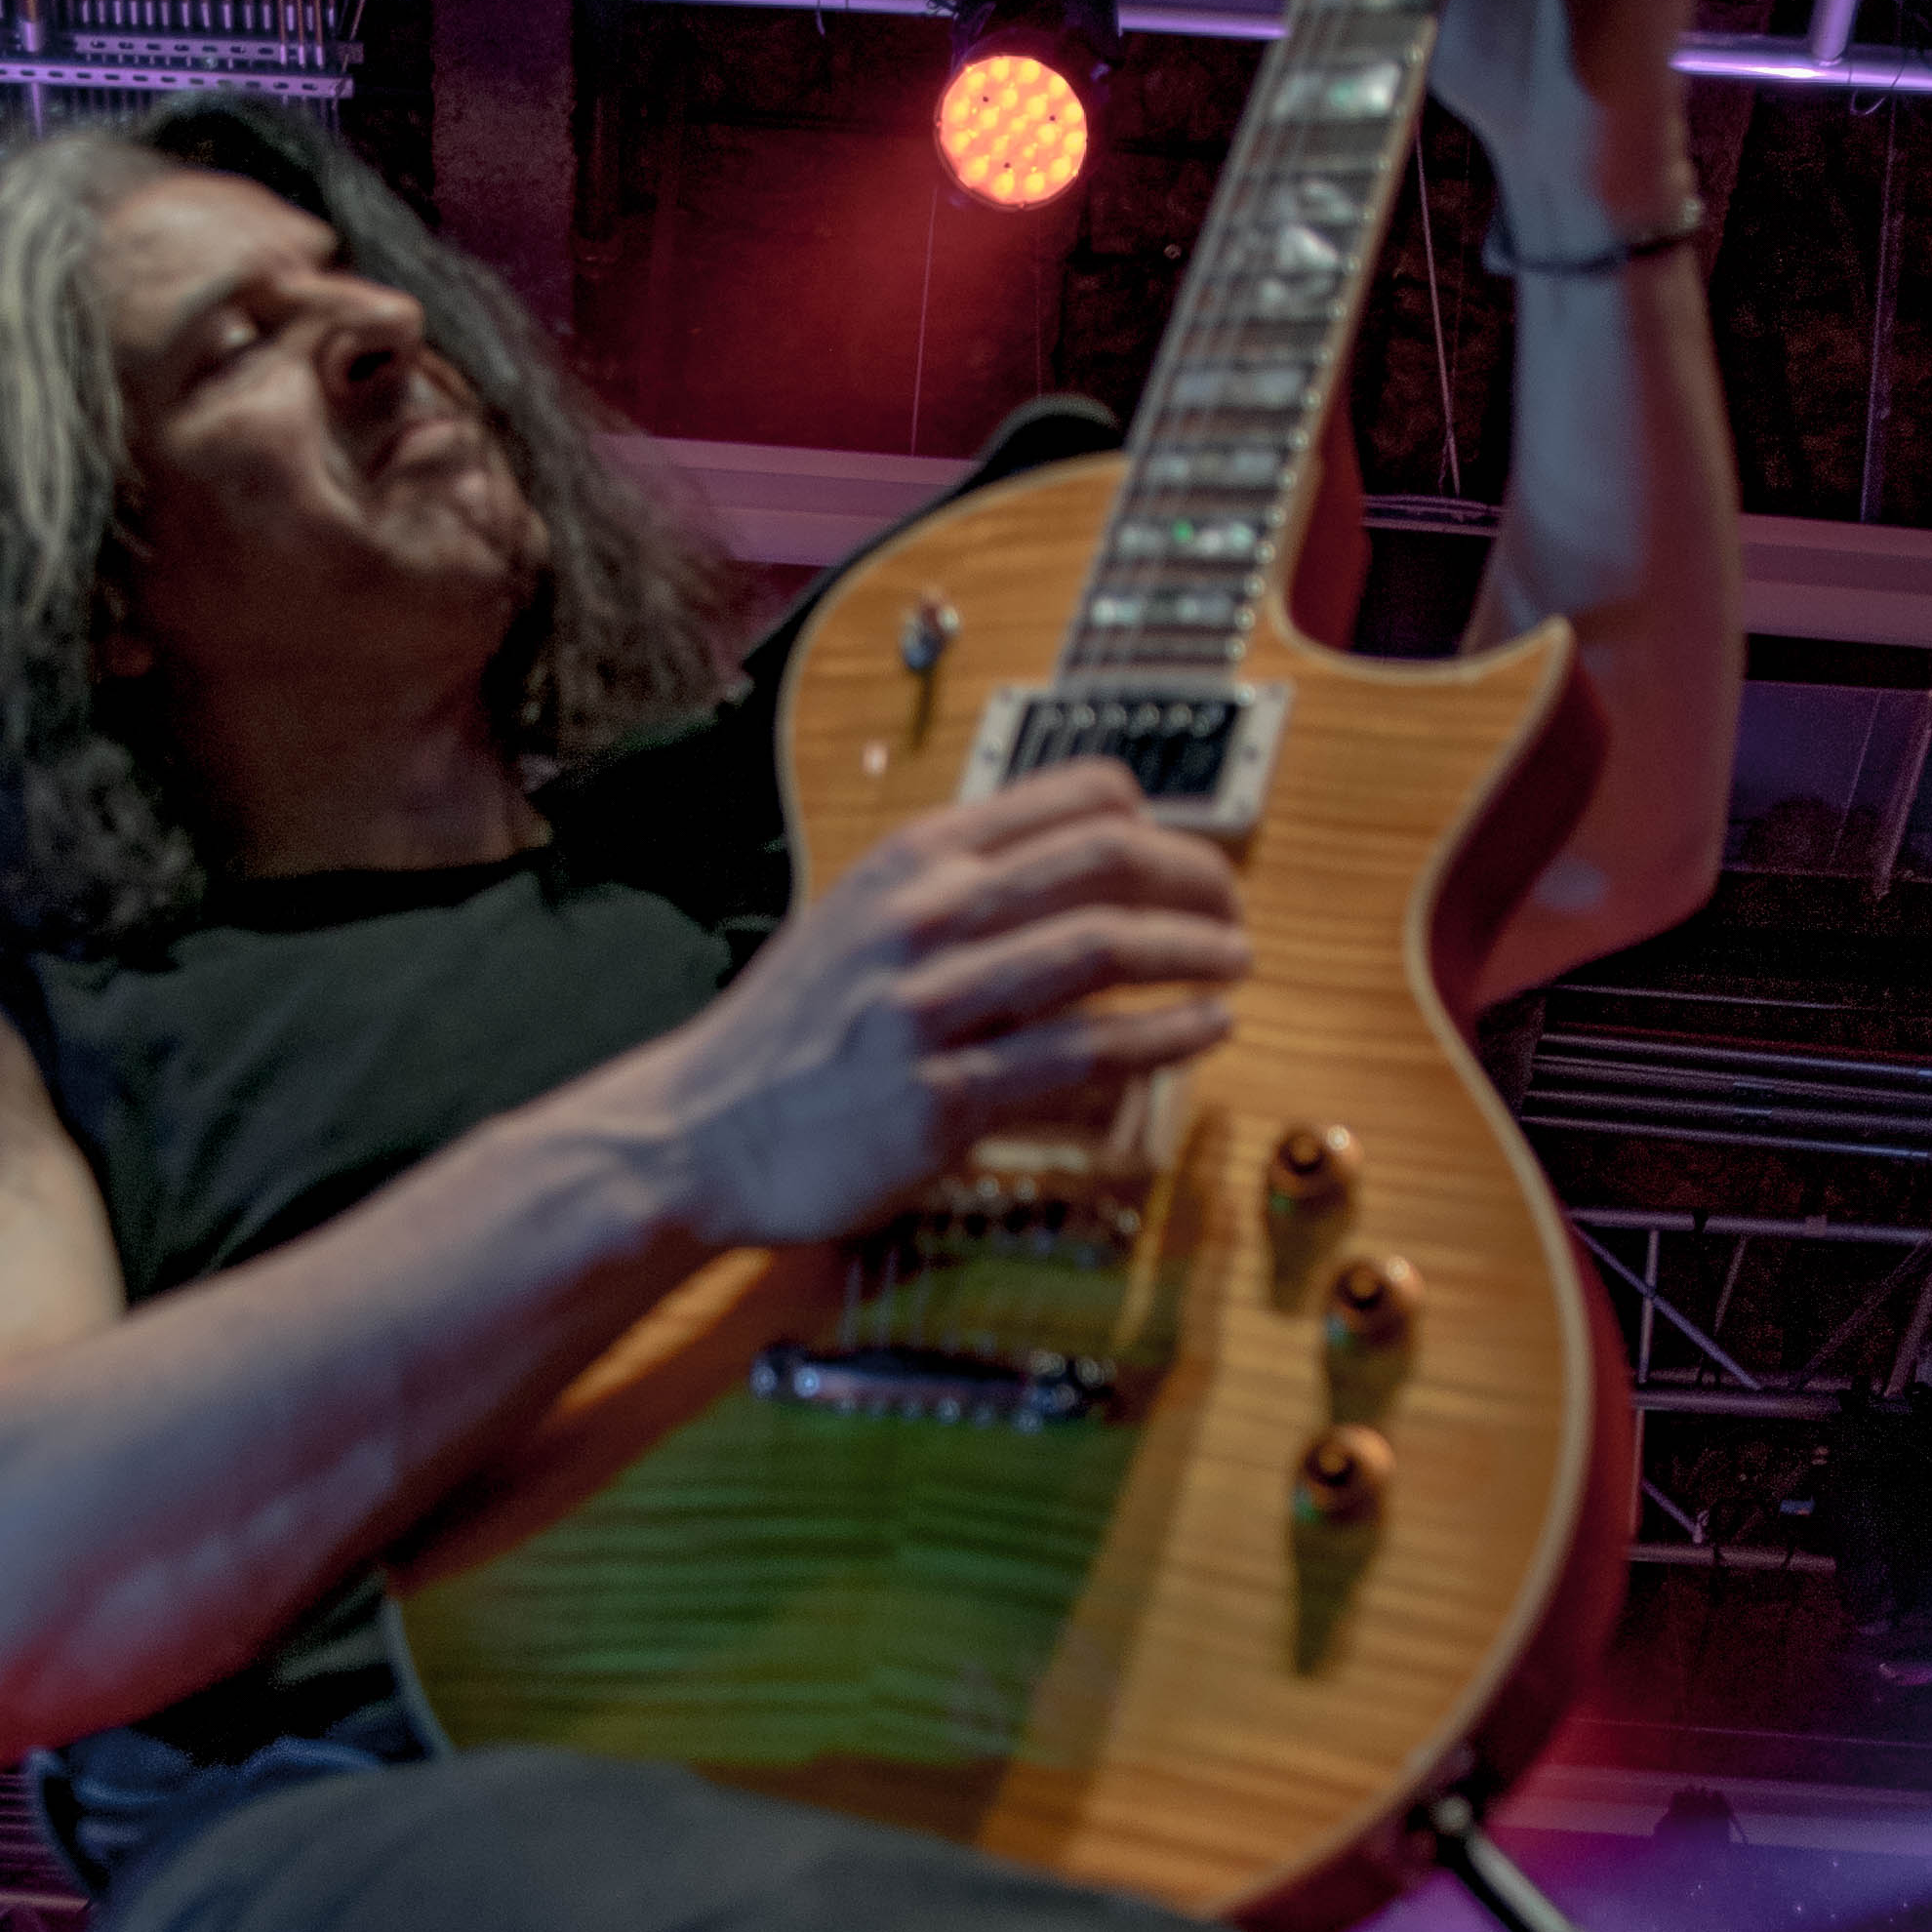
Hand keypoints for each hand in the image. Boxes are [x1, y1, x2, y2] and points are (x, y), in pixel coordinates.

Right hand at [631, 766, 1248, 1248]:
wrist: (697, 1132)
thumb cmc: (785, 1039)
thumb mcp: (859, 922)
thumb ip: (954, 891)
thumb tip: (1071, 878)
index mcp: (912, 860)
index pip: (1072, 798)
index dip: (1157, 823)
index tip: (1188, 860)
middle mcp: (924, 916)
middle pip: (1106, 861)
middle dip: (1197, 882)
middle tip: (1233, 915)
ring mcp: (930, 1005)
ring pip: (1101, 948)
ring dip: (1193, 953)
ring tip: (1235, 967)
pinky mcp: (940, 1097)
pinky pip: (1079, 1053)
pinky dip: (1161, 1037)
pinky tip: (1204, 1032)